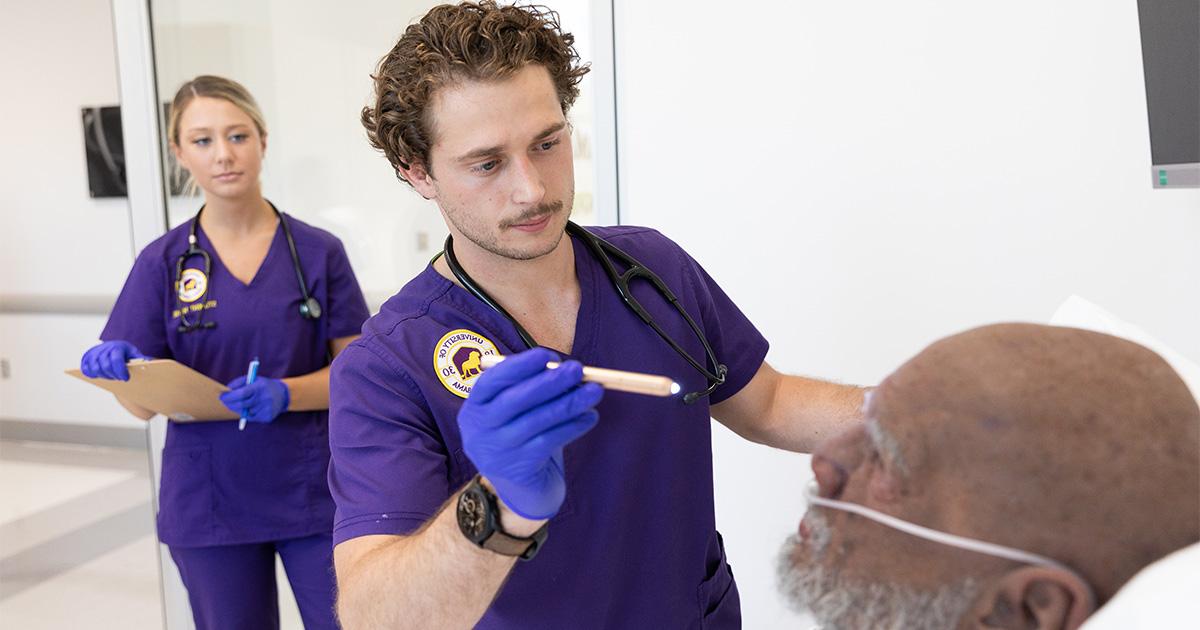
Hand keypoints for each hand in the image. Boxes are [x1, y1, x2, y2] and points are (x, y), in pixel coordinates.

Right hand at [80, 340, 147, 380]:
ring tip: (112, 377)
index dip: (121, 371)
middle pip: (105, 366)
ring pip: (95, 369)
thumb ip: (141, 359)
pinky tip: (100, 376)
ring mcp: (93, 353)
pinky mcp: (86, 358)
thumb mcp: (134, 354)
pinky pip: (86, 369)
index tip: (126, 379)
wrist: (111, 347)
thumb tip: (150, 364)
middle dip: (113, 375)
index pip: (116, 360)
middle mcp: (104, 348)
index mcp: (117, 347)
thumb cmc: (125, 352)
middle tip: (120, 379)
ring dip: (104, 376)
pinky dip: (92, 374)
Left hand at [219, 376, 289, 423]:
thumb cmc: (263, 386)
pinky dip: (247, 414)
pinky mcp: (267, 417)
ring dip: (239, 409)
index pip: (242, 393)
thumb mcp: (253, 379)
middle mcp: (264, 398)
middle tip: (225, 402)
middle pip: (242, 405)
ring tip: (242, 403)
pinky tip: (250, 408)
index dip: (230, 396)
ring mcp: (266, 409)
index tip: (222, 396)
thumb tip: (227, 390)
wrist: (283, 395)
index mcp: (260, 387)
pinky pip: (251, 418)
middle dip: (230, 404)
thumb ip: (239, 382)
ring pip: (245, 412)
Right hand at [458, 348, 603, 519]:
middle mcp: (480, 431)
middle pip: (514, 400)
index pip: (491, 382)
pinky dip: (573, 427)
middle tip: (578, 369)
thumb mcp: (515, 411)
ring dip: (569, 403)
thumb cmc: (520, 435)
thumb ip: (531, 388)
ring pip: (537, 421)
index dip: (519, 366)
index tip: (547, 355)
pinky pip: (550, 442)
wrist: (519, 488)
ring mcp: (497, 453)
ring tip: (594, 391)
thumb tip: (566, 368)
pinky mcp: (519, 470)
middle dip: (549, 382)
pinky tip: (589, 416)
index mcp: (474, 408)